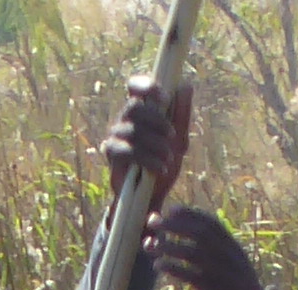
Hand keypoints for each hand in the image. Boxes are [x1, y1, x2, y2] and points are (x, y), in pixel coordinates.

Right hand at [102, 75, 189, 203]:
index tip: (164, 96)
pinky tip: (160, 168)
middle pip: (133, 107)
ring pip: (132, 131)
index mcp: (141, 110)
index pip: (134, 87)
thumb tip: (185, 85)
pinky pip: (127, 151)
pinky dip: (148, 159)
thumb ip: (182, 114)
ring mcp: (115, 137)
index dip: (145, 86)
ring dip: (155, 144)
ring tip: (169, 157)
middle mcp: (124, 120)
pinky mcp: (112, 157)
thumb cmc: (164, 161)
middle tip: (173, 135)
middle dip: (157, 121)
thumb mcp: (179, 138)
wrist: (153, 195)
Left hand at [146, 204, 278, 289]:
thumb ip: (218, 256)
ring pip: (193, 251)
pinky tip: (158, 265)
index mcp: (234, 248)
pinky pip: (192, 275)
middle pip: (199, 232)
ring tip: (150, 244)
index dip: (190, 214)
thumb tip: (192, 246)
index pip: (211, 223)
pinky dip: (174, 268)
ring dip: (169, 245)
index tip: (170, 209)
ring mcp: (224, 272)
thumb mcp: (234, 270)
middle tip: (153, 221)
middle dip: (174, 224)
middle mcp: (230, 256)